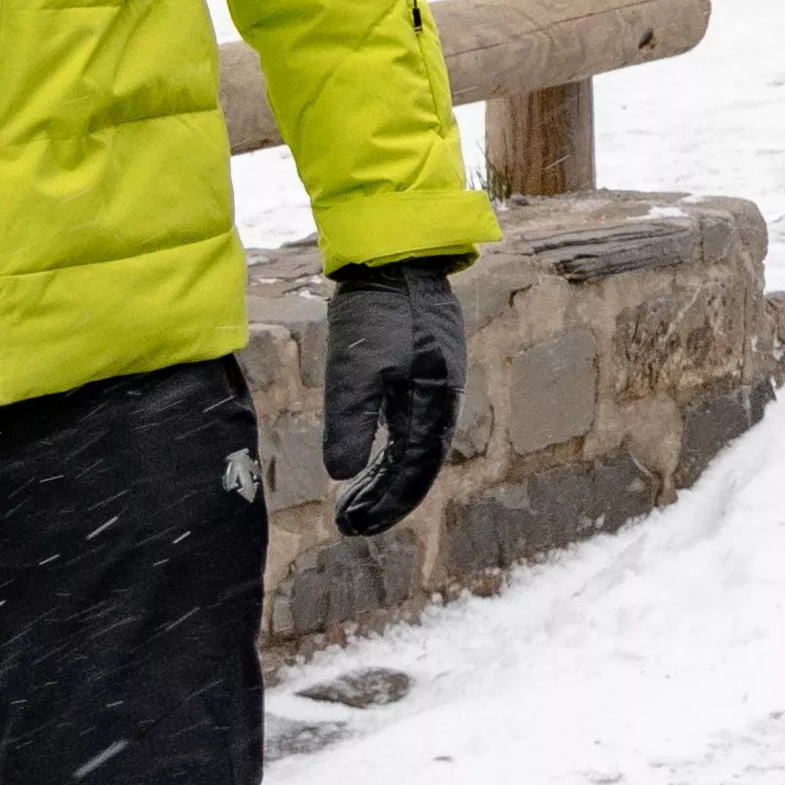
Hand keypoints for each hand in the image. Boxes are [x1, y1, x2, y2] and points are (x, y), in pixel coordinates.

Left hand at [322, 258, 471, 539]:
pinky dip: (388, 451)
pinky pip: (409, 426)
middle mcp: (442, 399)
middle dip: (385, 499)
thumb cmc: (376, 312)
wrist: (395, 258)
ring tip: (352, 500)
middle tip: (348, 523)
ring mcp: (434, 384)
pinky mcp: (420, 370)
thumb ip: (351, 422)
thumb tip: (343, 473)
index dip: (387, 504)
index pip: (415, 471)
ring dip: (384, 478)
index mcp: (435, 403)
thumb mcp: (356, 369)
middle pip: (417, 465)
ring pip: (413, 447)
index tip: (354, 526)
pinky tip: (367, 460)